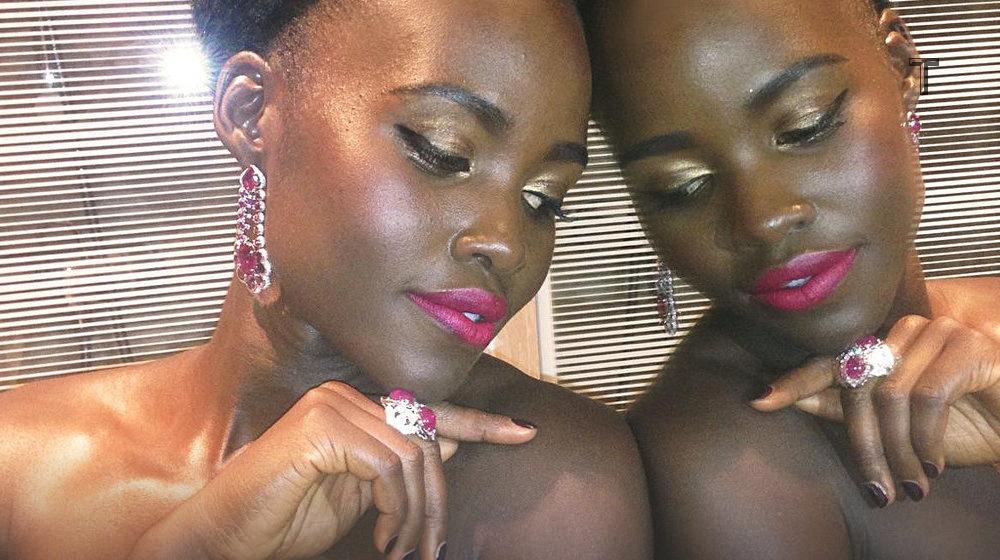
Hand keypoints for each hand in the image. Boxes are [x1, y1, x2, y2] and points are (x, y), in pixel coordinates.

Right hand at [129, 381, 536, 558]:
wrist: (226, 537)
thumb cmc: (284, 518)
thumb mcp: (360, 495)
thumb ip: (398, 469)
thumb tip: (447, 448)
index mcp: (355, 410)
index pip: (427, 412)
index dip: (479, 424)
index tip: (523, 432)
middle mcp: (345, 398)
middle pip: (427, 440)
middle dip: (437, 501)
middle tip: (428, 548)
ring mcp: (332, 408)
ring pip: (413, 456)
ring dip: (415, 514)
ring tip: (400, 548)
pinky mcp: (322, 427)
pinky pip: (388, 466)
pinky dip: (394, 507)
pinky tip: (382, 535)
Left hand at [751, 316, 999, 505]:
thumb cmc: (963, 424)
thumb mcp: (896, 425)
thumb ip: (846, 407)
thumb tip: (790, 399)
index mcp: (884, 344)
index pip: (830, 360)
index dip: (795, 381)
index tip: (759, 401)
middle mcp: (905, 330)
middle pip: (857, 383)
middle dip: (864, 444)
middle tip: (877, 488)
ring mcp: (939, 332)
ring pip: (890, 392)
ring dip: (899, 449)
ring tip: (913, 482)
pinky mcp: (970, 347)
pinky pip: (928, 394)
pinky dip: (927, 436)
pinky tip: (934, 462)